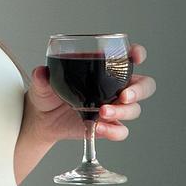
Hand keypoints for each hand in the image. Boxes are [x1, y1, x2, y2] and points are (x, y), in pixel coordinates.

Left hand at [25, 43, 155, 144]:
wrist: (42, 119)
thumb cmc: (48, 93)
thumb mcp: (43, 83)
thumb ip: (42, 77)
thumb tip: (41, 72)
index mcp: (104, 69)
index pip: (129, 58)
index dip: (137, 54)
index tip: (135, 56)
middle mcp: (115, 87)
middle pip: (143, 86)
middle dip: (138, 90)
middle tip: (124, 96)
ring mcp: (114, 107)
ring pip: (134, 109)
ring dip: (122, 111)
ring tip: (103, 112)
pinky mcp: (108, 126)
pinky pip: (121, 131)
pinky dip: (113, 130)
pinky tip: (100, 128)